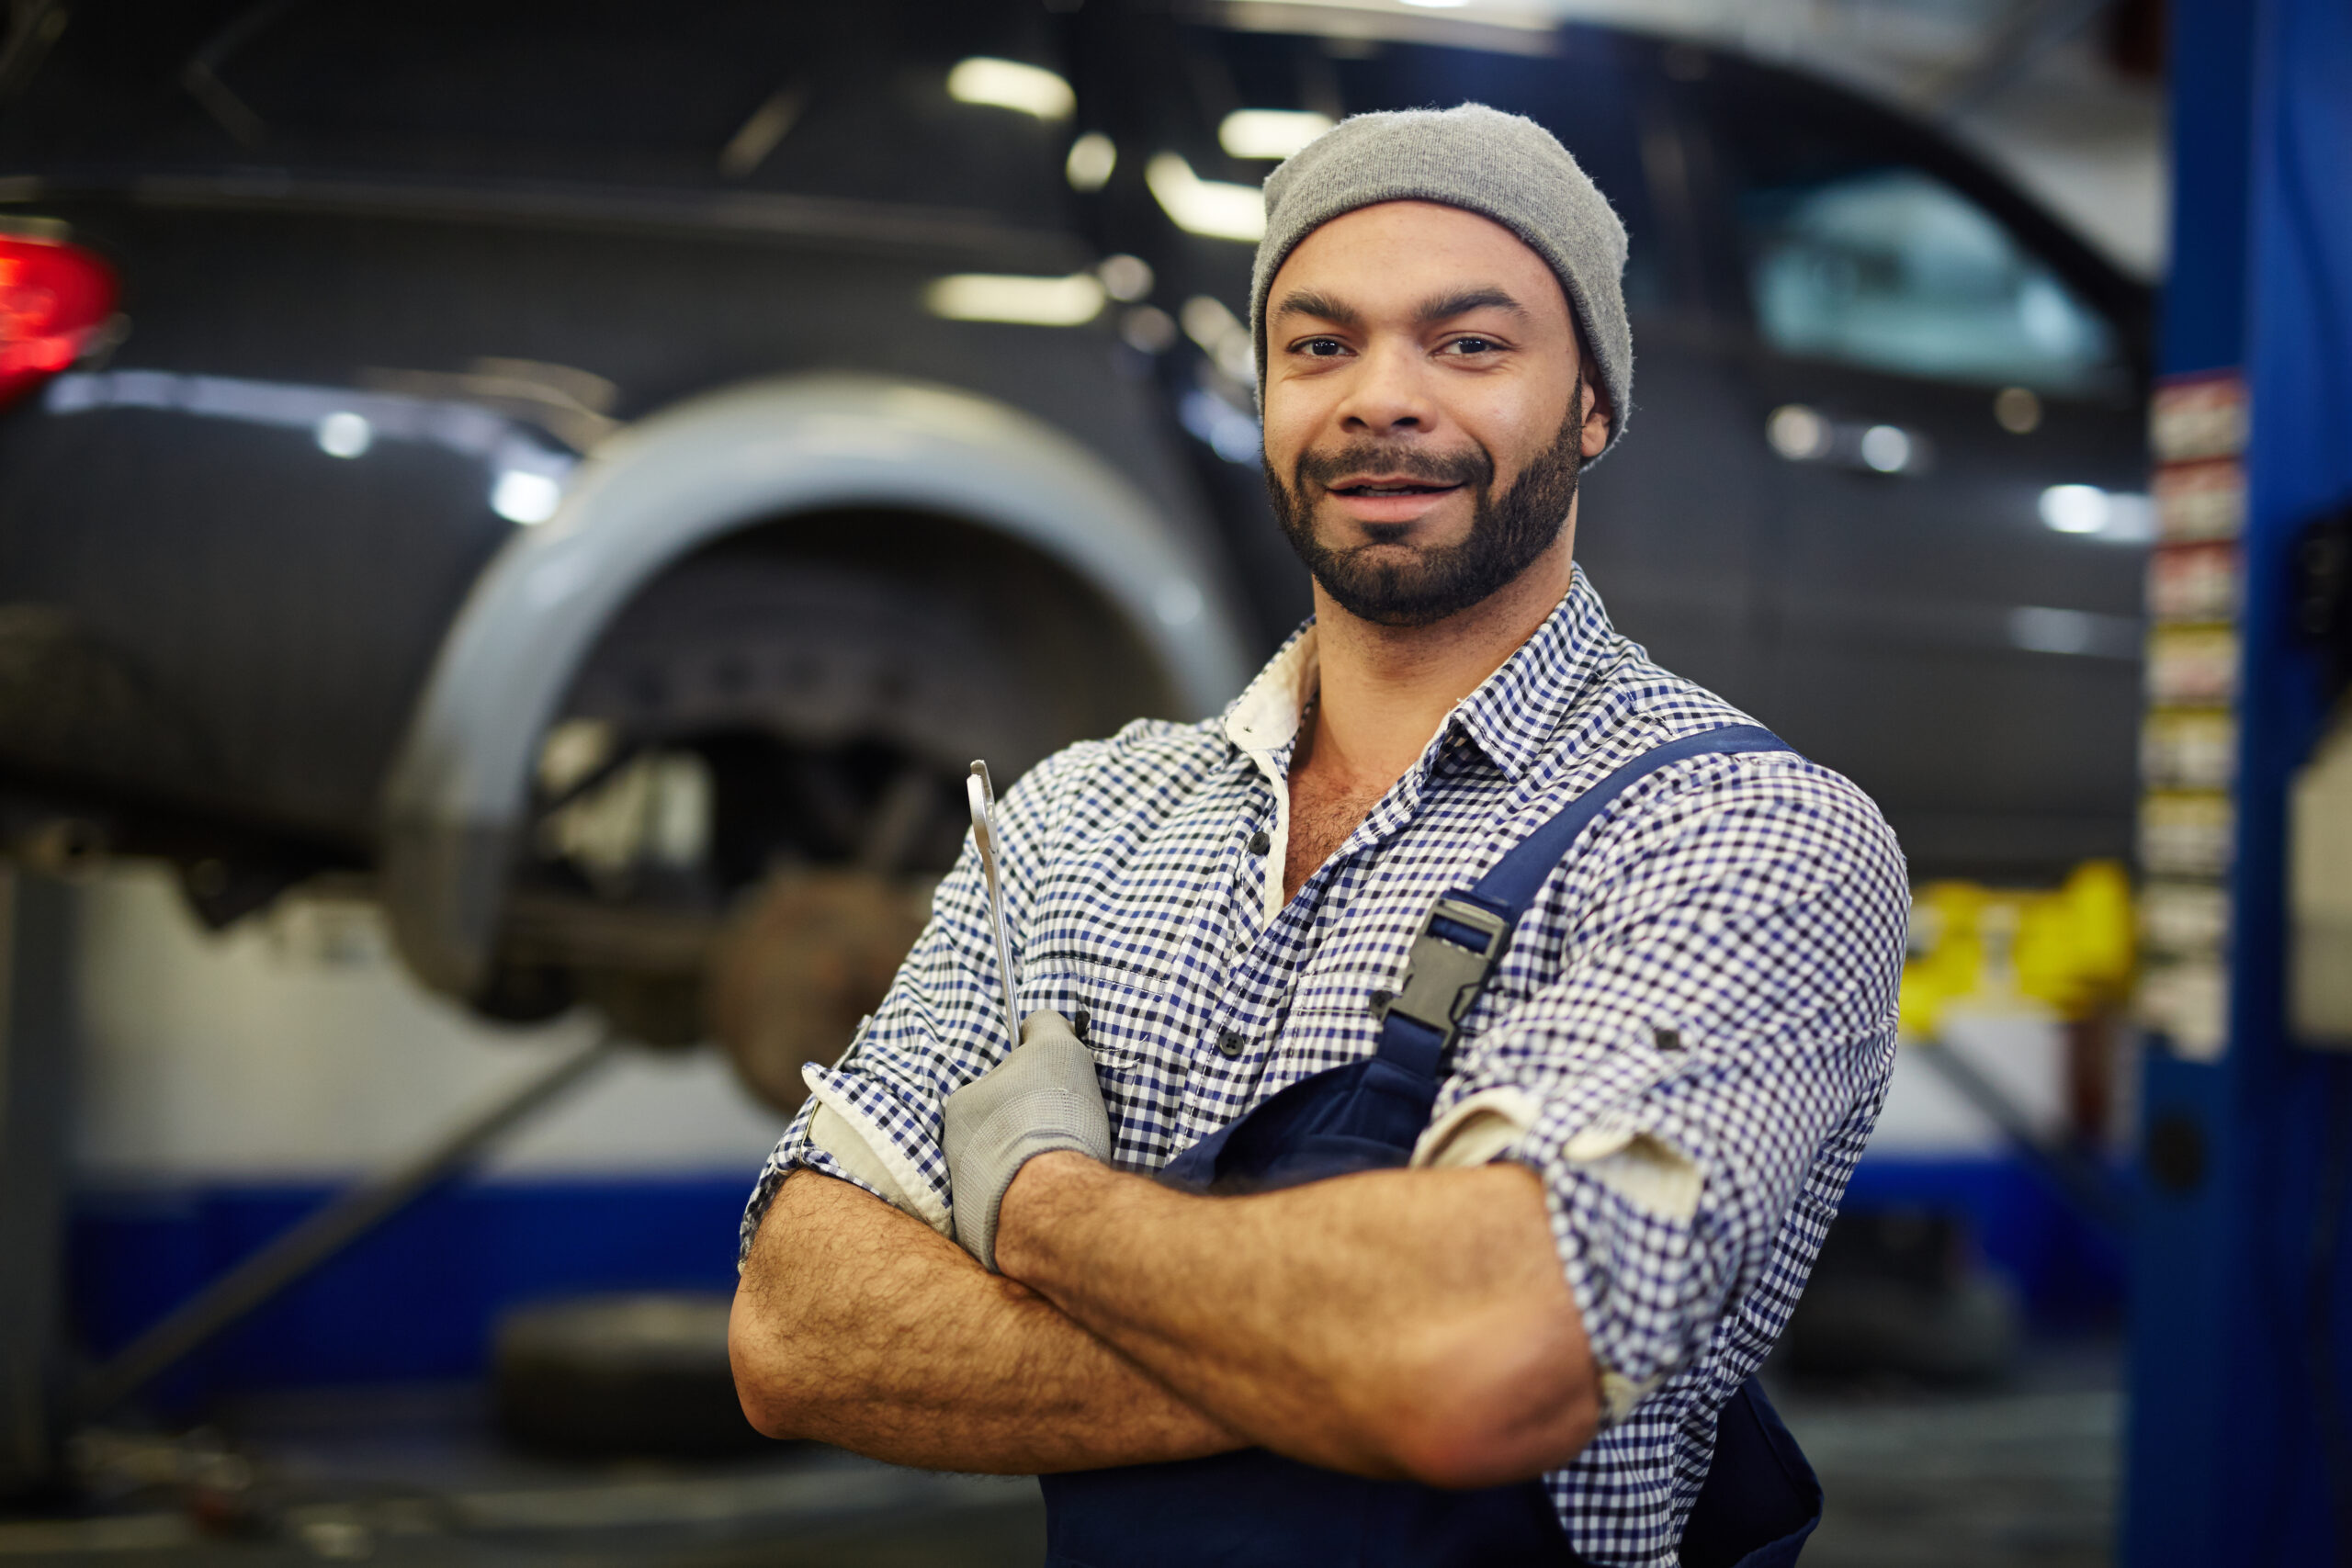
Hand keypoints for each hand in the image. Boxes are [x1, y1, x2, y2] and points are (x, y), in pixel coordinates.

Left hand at [942, 1010, 1110, 1269]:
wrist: (1049, 1197)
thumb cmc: (1048, 1115)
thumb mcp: (1055, 1046)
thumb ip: (1045, 1025)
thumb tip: (1039, 1022)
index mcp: (962, 1108)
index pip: (993, 1088)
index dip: (1027, 1088)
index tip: (1053, 1098)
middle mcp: (954, 1152)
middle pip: (995, 1133)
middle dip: (1024, 1131)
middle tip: (1061, 1132)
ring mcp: (966, 1196)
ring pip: (1001, 1172)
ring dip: (1028, 1168)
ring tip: (1063, 1166)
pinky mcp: (984, 1233)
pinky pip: (1010, 1207)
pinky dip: (1031, 1201)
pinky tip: (1056, 1196)